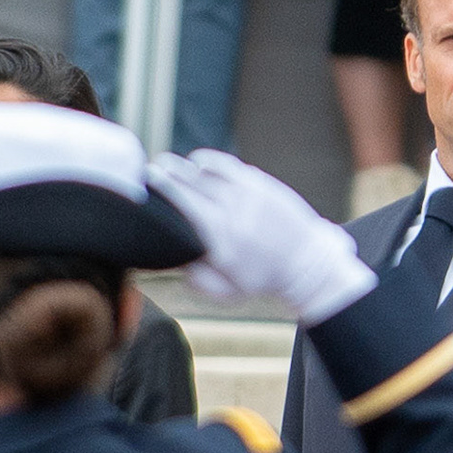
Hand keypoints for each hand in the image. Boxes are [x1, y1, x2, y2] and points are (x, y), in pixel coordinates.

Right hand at [147, 150, 376, 324]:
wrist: (305, 262)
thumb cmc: (262, 278)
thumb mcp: (227, 290)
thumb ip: (196, 278)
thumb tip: (171, 257)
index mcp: (220, 237)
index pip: (184, 203)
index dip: (163, 187)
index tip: (147, 179)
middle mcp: (233, 210)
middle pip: (192, 182)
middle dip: (168, 172)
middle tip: (151, 168)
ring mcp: (248, 194)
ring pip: (208, 171)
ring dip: (186, 166)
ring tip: (170, 165)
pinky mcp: (261, 184)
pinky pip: (229, 165)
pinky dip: (209, 162)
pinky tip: (198, 163)